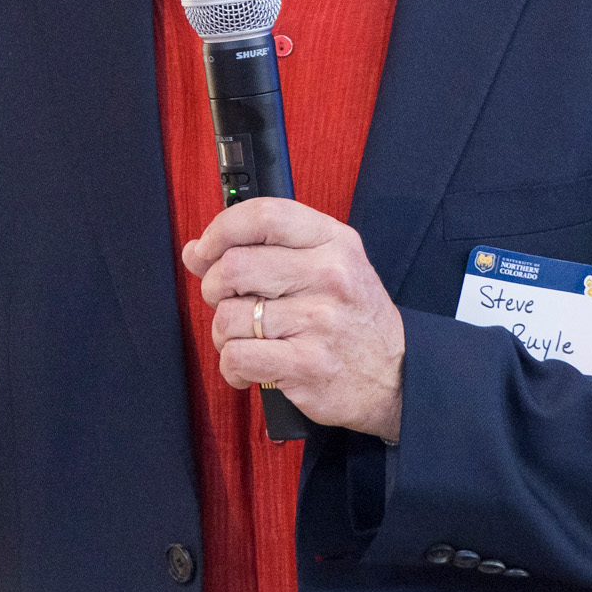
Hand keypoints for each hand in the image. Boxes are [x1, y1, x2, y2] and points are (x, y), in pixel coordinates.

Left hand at [182, 197, 406, 439]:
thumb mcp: (327, 266)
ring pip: (229, 316)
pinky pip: (237, 357)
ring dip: (224, 333)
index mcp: (334, 242)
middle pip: (235, 266)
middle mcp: (329, 275)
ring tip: (247, 339)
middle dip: (215, 287)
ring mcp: (319, 321)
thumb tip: (195, 251)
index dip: (221, 229)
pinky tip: (248, 367)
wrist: (397, 375)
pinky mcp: (307, 364)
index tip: (205, 249)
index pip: (265, 215)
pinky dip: (231, 366)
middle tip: (228, 301)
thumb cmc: (351, 318)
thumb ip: (265, 251)